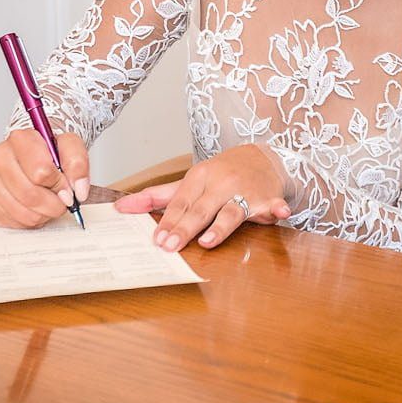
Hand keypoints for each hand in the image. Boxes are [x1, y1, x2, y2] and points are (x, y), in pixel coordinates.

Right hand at [0, 130, 90, 228]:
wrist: (38, 154)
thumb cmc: (51, 150)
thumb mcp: (71, 146)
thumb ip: (78, 164)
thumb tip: (78, 191)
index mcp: (19, 139)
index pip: (41, 171)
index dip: (59, 183)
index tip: (67, 185)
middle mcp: (0, 158)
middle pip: (30, 194)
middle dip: (54, 203)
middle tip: (63, 200)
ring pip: (24, 212)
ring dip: (45, 213)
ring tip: (50, 201)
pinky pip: (16, 222)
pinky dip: (33, 220)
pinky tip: (37, 207)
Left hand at [115, 143, 289, 251]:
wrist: (263, 156)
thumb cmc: (222, 174)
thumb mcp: (190, 181)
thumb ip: (158, 197)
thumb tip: (121, 207)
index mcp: (200, 177)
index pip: (180, 202)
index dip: (168, 221)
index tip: (156, 240)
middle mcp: (221, 183)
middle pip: (201, 209)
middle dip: (185, 228)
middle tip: (170, 246)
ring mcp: (245, 190)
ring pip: (231, 210)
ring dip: (221, 226)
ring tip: (208, 241)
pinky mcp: (268, 197)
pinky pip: (274, 204)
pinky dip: (277, 208)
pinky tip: (280, 213)